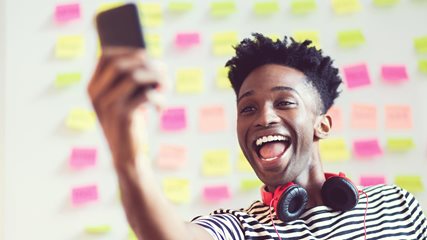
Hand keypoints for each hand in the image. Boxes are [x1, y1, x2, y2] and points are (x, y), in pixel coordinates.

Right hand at [87, 47, 164, 170]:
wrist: (126, 158)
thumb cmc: (129, 125)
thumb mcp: (124, 100)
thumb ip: (129, 81)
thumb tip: (150, 59)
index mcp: (93, 88)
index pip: (105, 57)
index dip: (127, 50)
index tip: (145, 55)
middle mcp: (96, 94)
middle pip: (120, 63)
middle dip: (145, 63)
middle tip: (162, 70)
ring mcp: (107, 105)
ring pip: (135, 76)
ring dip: (156, 78)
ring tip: (165, 87)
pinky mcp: (122, 116)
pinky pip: (145, 95)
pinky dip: (158, 98)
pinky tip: (160, 108)